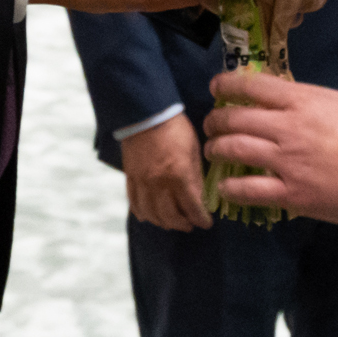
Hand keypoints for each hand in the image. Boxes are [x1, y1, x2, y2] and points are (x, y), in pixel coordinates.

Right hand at [120, 113, 211, 231]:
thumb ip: (197, 175)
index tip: (207, 223)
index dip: (202, 219)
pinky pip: (134, 203)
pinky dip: (143, 213)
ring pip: (151, 214)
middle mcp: (159, 183)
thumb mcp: (194, 149)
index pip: (193, 208)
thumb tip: (202, 195)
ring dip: (163, 222)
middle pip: (170, 217)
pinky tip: (150, 216)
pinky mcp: (130, 177)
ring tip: (172, 222)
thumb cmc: (175, 128)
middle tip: (190, 224)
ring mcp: (142, 182)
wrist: (146, 112)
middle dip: (183, 224)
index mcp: (179, 175)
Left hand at [202, 73, 337, 224]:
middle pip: (234, 119)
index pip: (250, 86)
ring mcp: (287, 162)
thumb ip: (304, 100)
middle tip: (211, 125)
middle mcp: (287, 128)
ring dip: (216, 149)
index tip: (216, 88)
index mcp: (301, 101)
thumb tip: (278, 97)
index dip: (226, 85)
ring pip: (234, 150)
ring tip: (213, 150)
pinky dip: (230, 188)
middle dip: (215, 120)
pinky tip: (225, 188)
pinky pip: (249, 190)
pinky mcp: (292, 194)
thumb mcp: (337, 102)